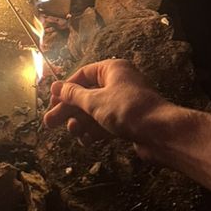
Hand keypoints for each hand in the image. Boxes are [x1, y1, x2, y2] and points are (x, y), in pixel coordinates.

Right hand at [44, 59, 170, 153]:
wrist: (161, 134)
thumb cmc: (127, 110)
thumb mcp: (94, 101)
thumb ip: (73, 95)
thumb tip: (55, 86)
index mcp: (112, 69)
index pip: (82, 75)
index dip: (65, 89)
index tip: (51, 102)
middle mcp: (118, 83)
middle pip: (85, 95)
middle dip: (68, 110)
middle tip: (49, 123)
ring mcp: (123, 103)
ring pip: (94, 111)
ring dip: (80, 123)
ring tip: (72, 133)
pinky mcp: (127, 121)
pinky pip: (104, 123)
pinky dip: (94, 131)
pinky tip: (86, 140)